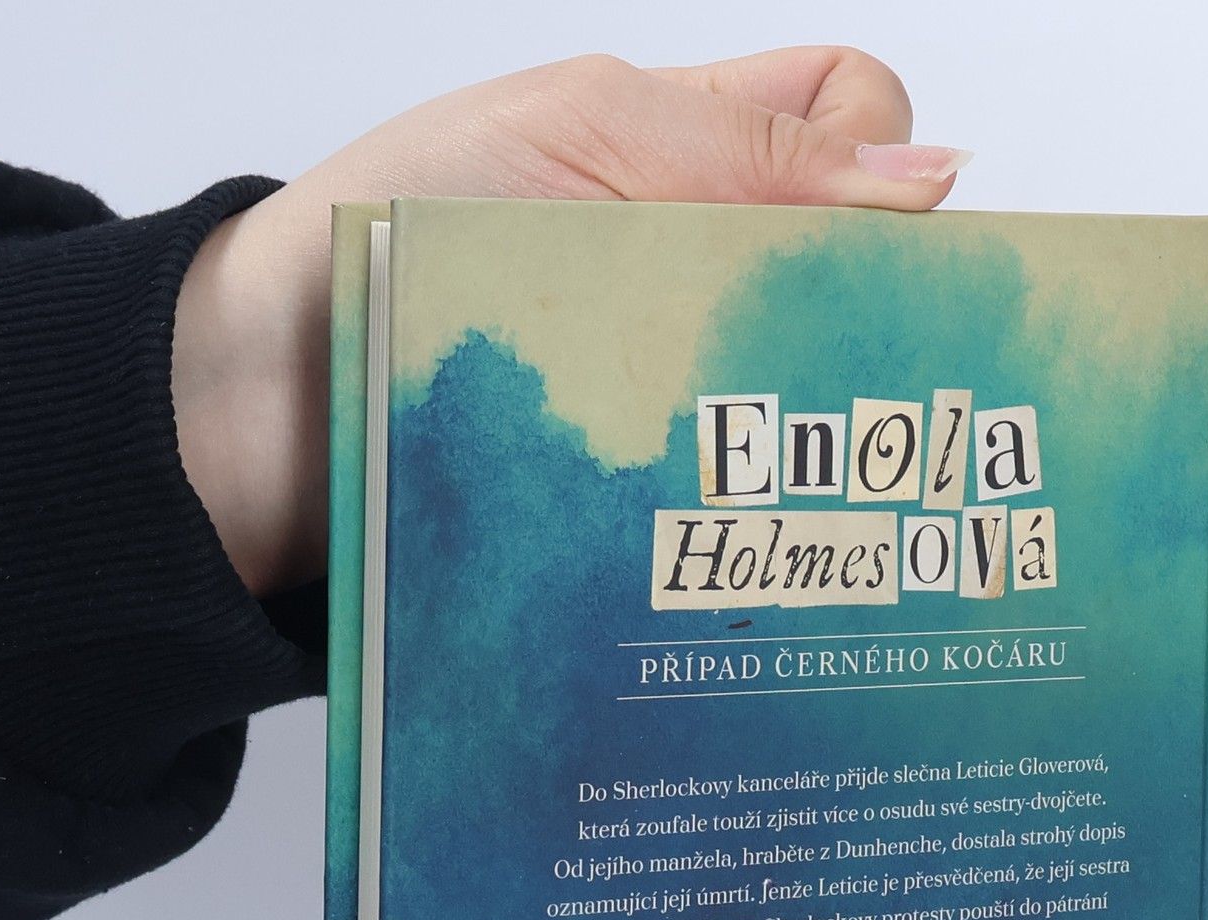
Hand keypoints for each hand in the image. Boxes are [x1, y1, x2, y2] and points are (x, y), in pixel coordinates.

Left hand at [173, 47, 968, 596]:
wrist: (270, 393)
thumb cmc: (395, 228)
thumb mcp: (575, 134)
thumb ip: (749, 146)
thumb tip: (937, 181)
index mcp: (695, 147)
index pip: (855, 113)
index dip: (877, 153)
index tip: (857, 226)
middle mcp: (705, 261)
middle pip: (860, 266)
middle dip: (881, 308)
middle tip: (862, 367)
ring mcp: (685, 374)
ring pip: (818, 393)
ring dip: (829, 421)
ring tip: (816, 460)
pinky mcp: (656, 479)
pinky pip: (746, 489)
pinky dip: (767, 500)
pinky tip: (768, 518)